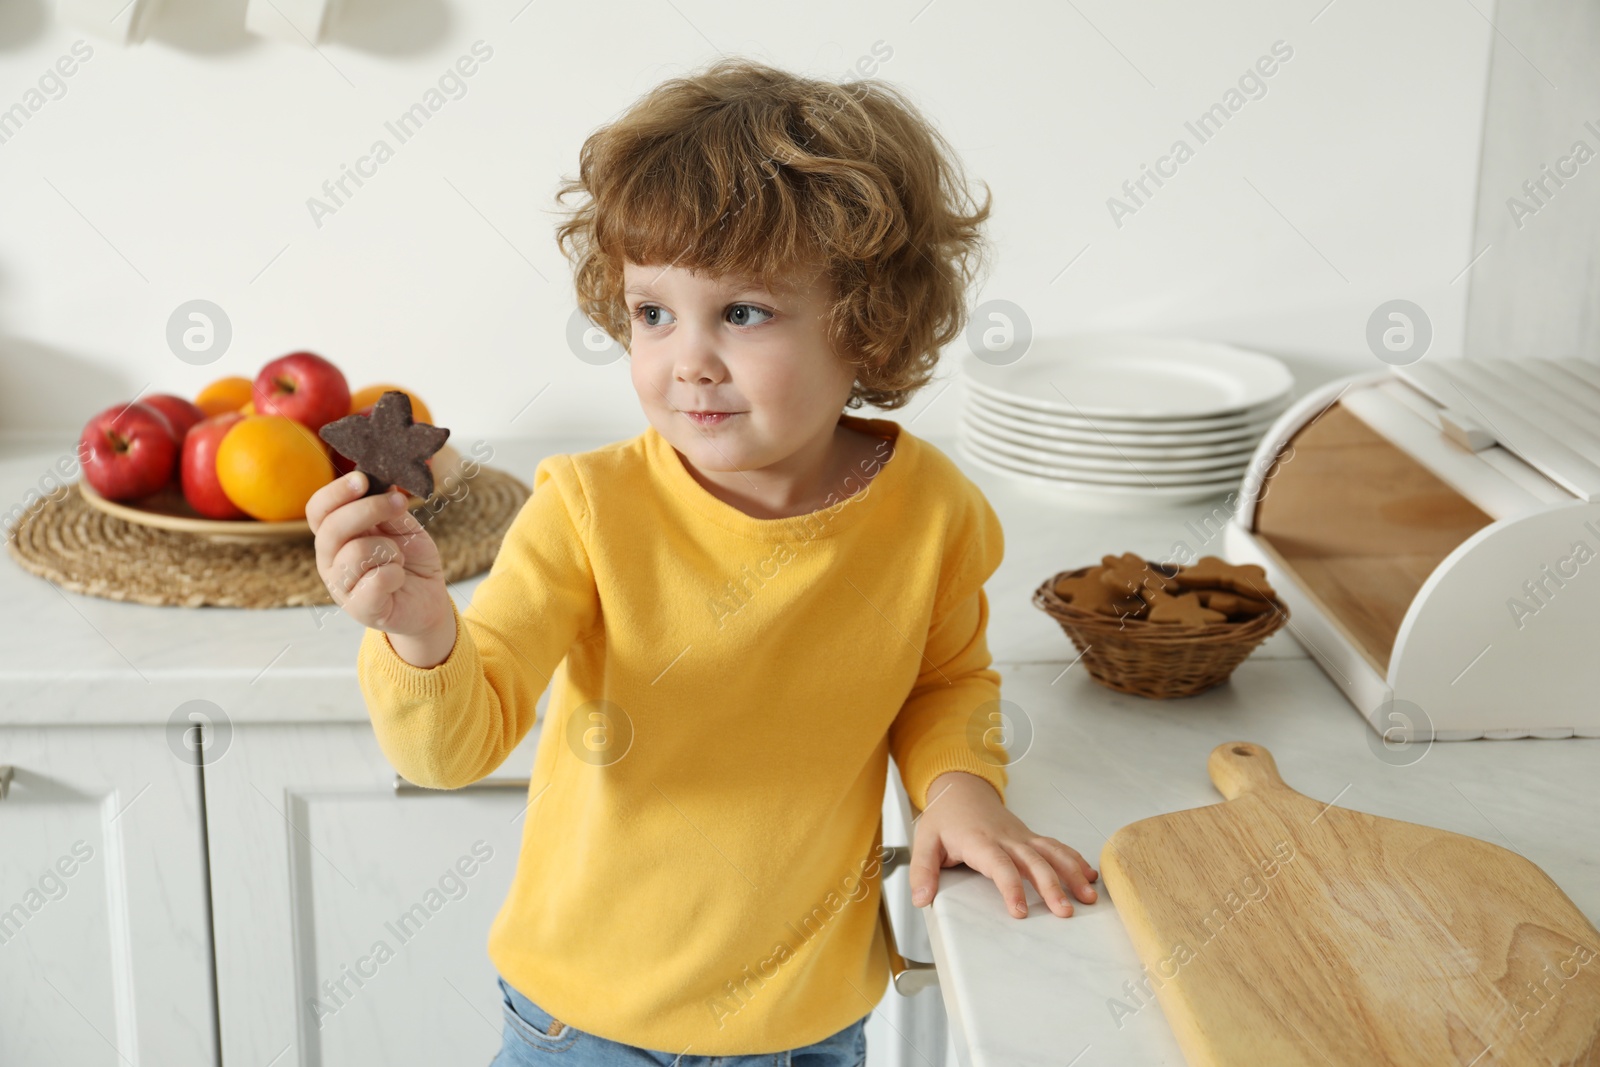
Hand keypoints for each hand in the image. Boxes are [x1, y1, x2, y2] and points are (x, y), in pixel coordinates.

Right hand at [306, 471, 450, 635]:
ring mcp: (341, 587)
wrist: (428, 598)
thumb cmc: (410, 560)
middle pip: (331, 528)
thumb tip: (380, 481)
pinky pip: (376, 580)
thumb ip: (387, 508)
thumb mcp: (402, 526)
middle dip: (369, 509)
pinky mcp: (360, 609)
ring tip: (397, 558)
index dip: (336, 492)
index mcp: (335, 536)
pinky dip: (395, 573)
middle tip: (399, 503)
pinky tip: (398, 578)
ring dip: (388, 549)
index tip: (362, 479)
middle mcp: (330, 560)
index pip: (317, 510)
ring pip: (356, 552)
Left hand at [908, 771, 1098, 917]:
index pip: (999, 866)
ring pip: (1052, 853)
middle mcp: (1006, 838)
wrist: (961, 789)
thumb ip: (922, 871)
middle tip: (1064, 911)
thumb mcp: (924, 842)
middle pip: (1034, 862)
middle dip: (1051, 887)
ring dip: (1072, 873)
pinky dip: (1075, 860)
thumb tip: (922, 900)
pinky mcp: (1029, 837)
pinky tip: (1090, 876)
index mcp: (980, 841)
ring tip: (1089, 896)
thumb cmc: (945, 817)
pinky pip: (1056, 847)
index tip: (1019, 911)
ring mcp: (1021, 837)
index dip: (1011, 888)